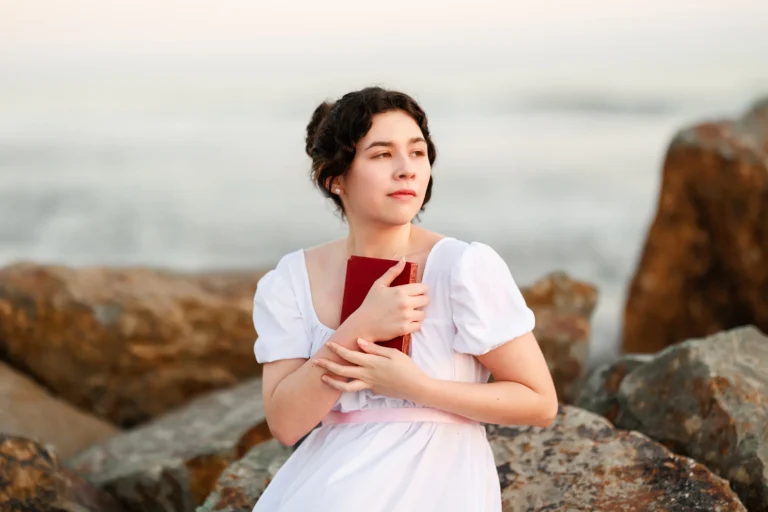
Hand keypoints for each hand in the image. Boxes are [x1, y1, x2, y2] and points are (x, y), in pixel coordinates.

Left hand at [312, 338, 430, 401]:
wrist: (415, 387)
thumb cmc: (407, 368)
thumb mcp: (392, 353)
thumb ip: (374, 348)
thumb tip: (359, 341)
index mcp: (372, 363)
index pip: (349, 355)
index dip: (337, 350)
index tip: (328, 344)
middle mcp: (367, 375)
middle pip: (343, 371)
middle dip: (327, 366)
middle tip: (316, 362)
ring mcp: (369, 385)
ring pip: (346, 386)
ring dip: (332, 382)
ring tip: (323, 378)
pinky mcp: (373, 391)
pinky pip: (356, 388)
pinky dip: (347, 385)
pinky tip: (343, 381)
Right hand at [350, 258, 428, 341]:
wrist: (363, 325)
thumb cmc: (370, 304)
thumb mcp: (379, 285)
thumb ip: (393, 272)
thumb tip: (403, 260)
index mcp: (400, 291)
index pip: (423, 288)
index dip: (421, 290)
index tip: (415, 293)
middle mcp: (405, 303)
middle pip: (426, 300)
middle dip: (421, 301)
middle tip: (412, 303)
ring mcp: (406, 317)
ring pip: (423, 314)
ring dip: (418, 313)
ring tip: (409, 313)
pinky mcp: (405, 329)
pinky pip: (418, 325)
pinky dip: (414, 324)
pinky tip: (406, 321)